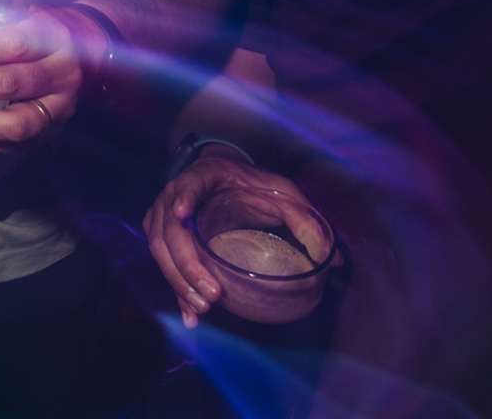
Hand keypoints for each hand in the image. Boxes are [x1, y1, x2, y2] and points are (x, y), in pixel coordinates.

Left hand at [0, 2, 100, 146]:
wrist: (84, 52)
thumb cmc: (36, 26)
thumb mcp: (11, 6)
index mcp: (52, 35)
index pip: (14, 45)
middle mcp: (61, 73)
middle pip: (11, 83)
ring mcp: (59, 108)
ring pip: (16, 123)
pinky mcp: (50, 132)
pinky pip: (13, 144)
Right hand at [143, 152, 317, 326]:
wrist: (225, 177)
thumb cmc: (251, 184)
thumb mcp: (282, 192)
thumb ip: (304, 218)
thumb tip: (331, 257)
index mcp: (205, 176)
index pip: (189, 183)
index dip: (184, 198)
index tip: (183, 213)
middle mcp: (177, 194)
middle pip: (170, 229)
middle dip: (186, 264)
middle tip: (211, 293)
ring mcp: (165, 215)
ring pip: (160, 249)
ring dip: (178, 281)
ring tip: (203, 308)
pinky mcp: (163, 235)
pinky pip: (163, 263)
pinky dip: (175, 290)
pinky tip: (190, 315)